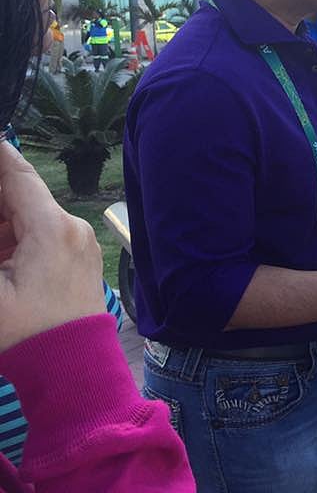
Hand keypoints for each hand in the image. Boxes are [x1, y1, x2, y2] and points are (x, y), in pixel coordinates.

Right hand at [0, 143, 103, 351]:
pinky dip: (14, 235)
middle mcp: (72, 227)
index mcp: (51, 227)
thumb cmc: (27, 335)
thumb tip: (2, 234)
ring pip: (29, 216)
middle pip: (20, 195)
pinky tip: (2, 251)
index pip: (17, 175)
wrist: (73, 370)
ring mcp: (80, 243)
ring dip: (2, 221)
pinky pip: (41, 234)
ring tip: (0, 251)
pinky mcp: (78, 260)